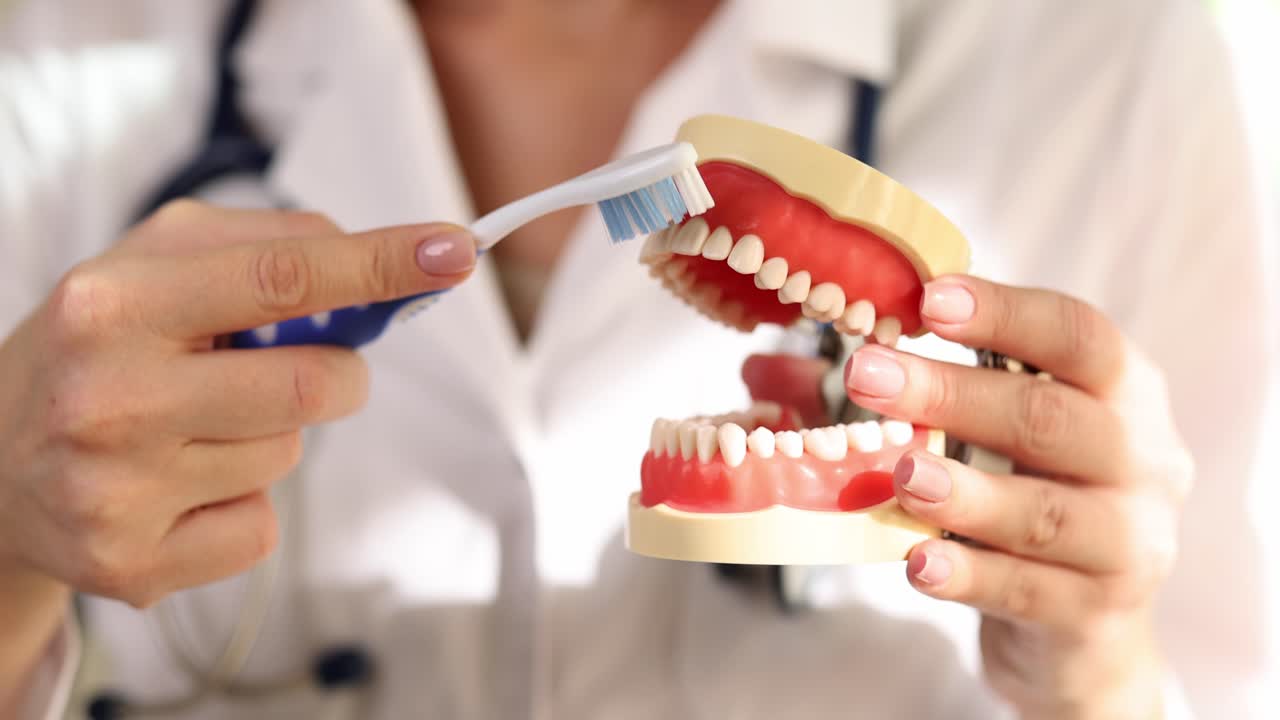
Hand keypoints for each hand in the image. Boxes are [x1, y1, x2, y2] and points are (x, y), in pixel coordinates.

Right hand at [0, 200, 475, 611]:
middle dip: (338, 372)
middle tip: (307, 365)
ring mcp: (118, 491)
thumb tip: (368, 261)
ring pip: (288, 456)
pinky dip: (243, 503)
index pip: (279, 276)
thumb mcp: (149, 268)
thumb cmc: (96, 353)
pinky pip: (261, 528)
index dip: (378, 264)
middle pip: (311, 384)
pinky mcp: (134, 564)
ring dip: (274, 436)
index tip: (450, 252)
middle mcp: (110, 398)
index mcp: (113, 304)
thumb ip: (260, 247)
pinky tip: (180, 487)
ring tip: (197, 427)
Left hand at [744, 276, 1190, 718]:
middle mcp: (1141, 459)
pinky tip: (917, 563)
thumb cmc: (1023, 495)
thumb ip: (884, 398)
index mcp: (1119, 391)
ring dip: (965, 491)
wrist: (1087, 623)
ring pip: (1044, 512)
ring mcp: (1128, 541)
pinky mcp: (1096, 612)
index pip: (1077, 335)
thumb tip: (762, 369)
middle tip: (868, 375)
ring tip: (899, 474)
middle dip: (953, 395)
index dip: (1005, 313)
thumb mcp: (977, 437)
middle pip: (1050, 417)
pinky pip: (1028, 590)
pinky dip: (969, 574)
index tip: (928, 298)